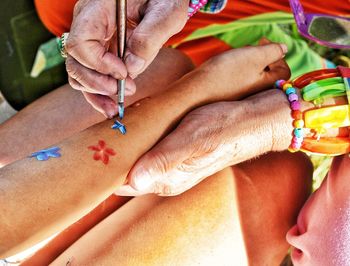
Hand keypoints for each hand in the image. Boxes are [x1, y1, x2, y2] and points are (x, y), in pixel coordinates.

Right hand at [65, 0, 187, 117]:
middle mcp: (88, 22)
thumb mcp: (166, 12)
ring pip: (78, 71)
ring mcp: (91, 37)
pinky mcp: (99, 49)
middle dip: (96, 82)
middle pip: (75, 60)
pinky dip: (97, 92)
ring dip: (94, 92)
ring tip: (115, 106)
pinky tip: (111, 105)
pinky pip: (89, 73)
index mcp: (98, 7)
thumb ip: (150, 37)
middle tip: (123, 90)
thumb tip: (132, 68)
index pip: (81, 41)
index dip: (99, 63)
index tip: (123, 72)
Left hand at [115, 41, 290, 195]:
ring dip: (127, 148)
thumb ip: (164, 159)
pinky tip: (138, 127)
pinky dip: (140, 142)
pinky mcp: (178, 155)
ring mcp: (173, 167)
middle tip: (104, 133)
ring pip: (139, 162)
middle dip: (115, 157)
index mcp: (168, 179)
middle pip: (129, 173)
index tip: (96, 148)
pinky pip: (150, 153)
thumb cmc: (224, 127)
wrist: (252, 122)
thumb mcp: (194, 139)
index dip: (108, 167)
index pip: (125, 183)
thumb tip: (134, 180)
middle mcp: (168, 178)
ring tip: (117, 128)